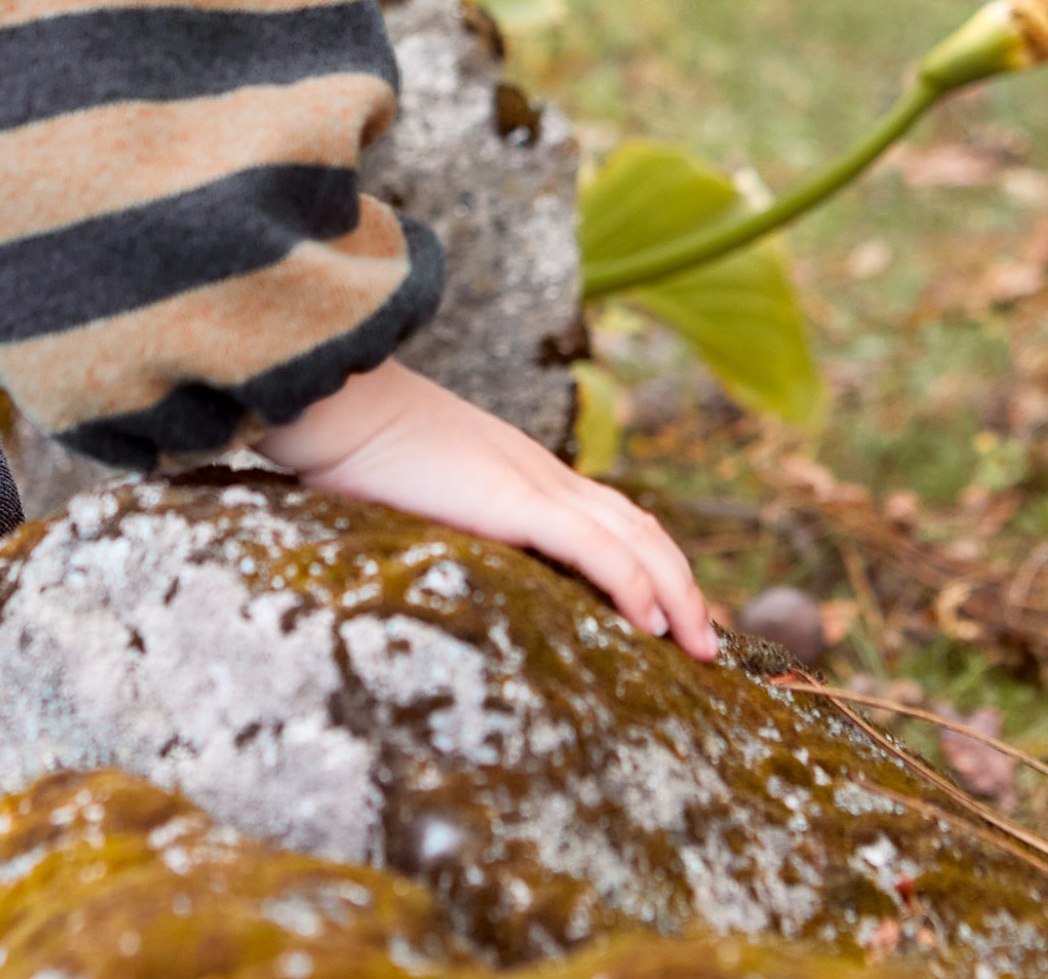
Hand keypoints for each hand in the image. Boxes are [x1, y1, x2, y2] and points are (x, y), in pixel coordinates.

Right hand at [256, 359, 716, 660]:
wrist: (339, 403)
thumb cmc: (358, 447)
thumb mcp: (416, 489)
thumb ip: (444, 514)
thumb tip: (438, 554)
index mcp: (521, 471)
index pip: (609, 515)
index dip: (650, 560)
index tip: (674, 610)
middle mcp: (542, 474)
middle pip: (639, 526)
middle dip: (682, 584)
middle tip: (709, 641)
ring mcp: (533, 484)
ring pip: (634, 537)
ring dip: (677, 592)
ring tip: (702, 644)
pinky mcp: (515, 501)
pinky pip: (594, 547)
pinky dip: (634, 583)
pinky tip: (653, 623)